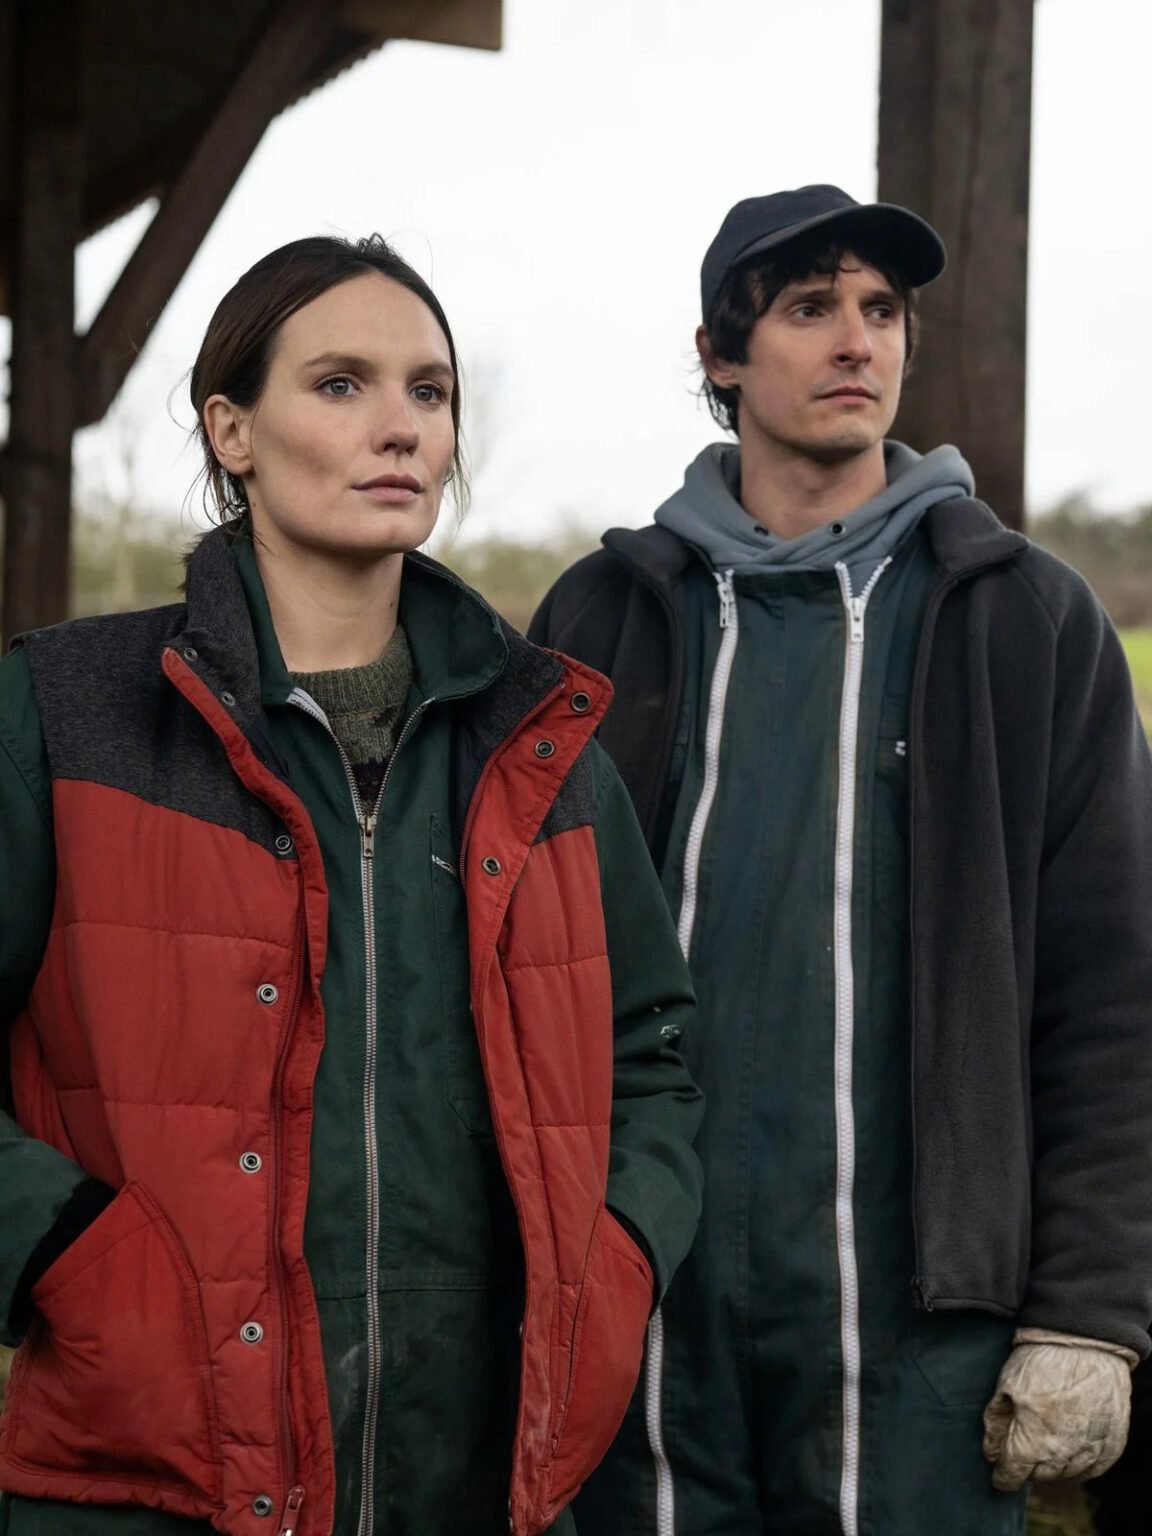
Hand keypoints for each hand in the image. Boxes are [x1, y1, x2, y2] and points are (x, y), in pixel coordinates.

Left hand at [982, 1328, 1136, 1490]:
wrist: (1086, 1343)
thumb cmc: (1042, 1360)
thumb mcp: (1007, 1385)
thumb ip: (996, 1423)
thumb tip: (990, 1453)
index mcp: (1032, 1442)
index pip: (1012, 1476)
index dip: (1002, 1476)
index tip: (999, 1472)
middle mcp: (1062, 1454)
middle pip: (1039, 1476)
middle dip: (1027, 1466)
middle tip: (1023, 1445)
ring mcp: (1090, 1451)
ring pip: (1066, 1475)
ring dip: (1053, 1465)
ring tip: (1047, 1439)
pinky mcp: (1112, 1446)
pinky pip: (1092, 1470)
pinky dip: (1079, 1463)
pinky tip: (1071, 1445)